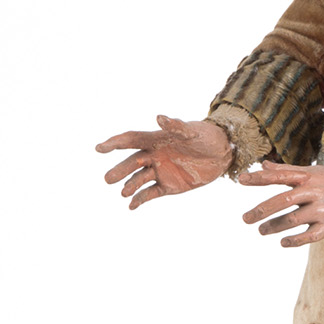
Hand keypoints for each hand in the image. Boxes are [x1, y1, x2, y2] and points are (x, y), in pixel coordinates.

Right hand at [95, 115, 231, 209]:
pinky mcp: (169, 186)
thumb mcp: (192, 131)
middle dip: (119, 170)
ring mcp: (160, 171)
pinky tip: (131, 206)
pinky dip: (140, 200)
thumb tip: (159, 118)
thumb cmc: (206, 136)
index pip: (131, 140)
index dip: (114, 143)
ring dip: (130, 186)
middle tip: (107, 179)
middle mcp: (154, 155)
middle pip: (131, 162)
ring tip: (123, 192)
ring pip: (139, 179)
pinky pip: (151, 193)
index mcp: (156, 139)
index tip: (99, 148)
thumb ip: (176, 126)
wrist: (223, 154)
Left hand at [242, 162, 323, 246]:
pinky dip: (294, 240)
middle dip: (262, 210)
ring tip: (261, 230)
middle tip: (245, 219)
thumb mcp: (312, 172)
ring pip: (293, 220)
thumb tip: (263, 165)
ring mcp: (322, 210)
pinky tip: (282, 242)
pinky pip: (309, 236)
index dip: (260, 177)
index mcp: (307, 178)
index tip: (241, 180)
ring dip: (274, 226)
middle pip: (283, 200)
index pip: (280, 176)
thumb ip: (286, 170)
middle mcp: (314, 193)